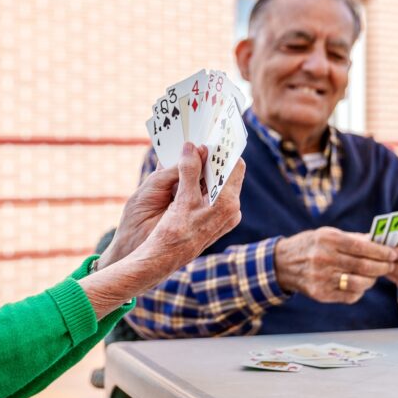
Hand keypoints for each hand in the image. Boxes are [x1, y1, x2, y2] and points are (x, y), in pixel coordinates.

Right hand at [81, 143, 244, 315]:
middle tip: (197, 144)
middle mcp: (230, 210)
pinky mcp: (212, 220)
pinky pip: (209, 194)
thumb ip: (189, 170)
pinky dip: (199, 183)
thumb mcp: (182, 197)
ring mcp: (222, 217)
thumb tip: (192, 147)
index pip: (234, 167)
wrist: (163, 259)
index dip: (223, 152)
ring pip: (216, 184)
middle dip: (212, 160)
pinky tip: (185, 175)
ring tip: (189, 156)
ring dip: (203, 170)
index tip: (212, 138)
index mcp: (228, 204)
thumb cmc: (174, 231)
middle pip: (226, 175)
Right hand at [274, 227, 396, 302]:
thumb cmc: (311, 246)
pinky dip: (359, 291)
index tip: (393, 253)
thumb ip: (354, 239)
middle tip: (390, 265)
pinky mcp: (320, 294)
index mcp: (327, 240)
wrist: (282, 264)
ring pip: (359, 283)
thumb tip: (380, 242)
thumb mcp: (328, 234)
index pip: (362, 247)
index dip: (381, 251)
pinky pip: (349, 295)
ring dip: (372, 280)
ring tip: (375, 275)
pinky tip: (360, 284)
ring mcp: (321, 278)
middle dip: (382, 266)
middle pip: (363, 266)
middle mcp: (324, 259)